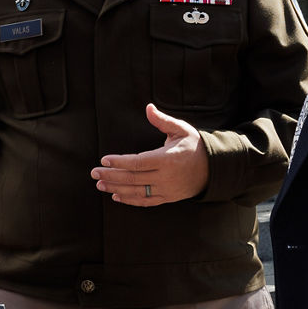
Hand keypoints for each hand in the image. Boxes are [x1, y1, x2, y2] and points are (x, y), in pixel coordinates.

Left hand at [90, 104, 209, 206]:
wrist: (213, 168)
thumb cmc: (194, 146)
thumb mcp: (181, 129)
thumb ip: (162, 120)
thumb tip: (148, 107)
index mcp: (168, 159)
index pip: (138, 162)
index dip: (120, 162)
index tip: (105, 159)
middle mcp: (166, 177)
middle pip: (133, 178)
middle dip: (111, 175)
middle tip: (94, 173)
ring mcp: (166, 189)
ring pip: (137, 192)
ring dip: (116, 188)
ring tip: (100, 184)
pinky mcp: (167, 197)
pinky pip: (145, 201)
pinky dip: (130, 200)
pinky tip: (116, 196)